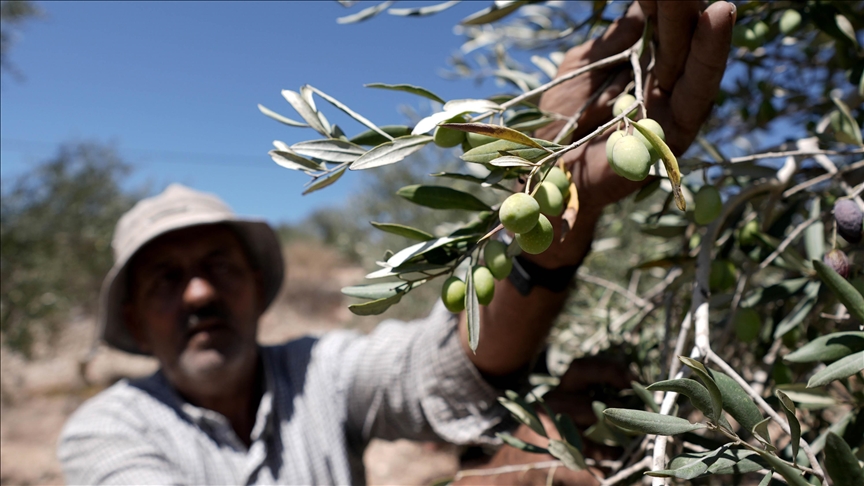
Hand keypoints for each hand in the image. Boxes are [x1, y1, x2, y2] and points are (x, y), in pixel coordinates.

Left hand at [537, 1, 735, 216]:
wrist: (544, 174)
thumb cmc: (560, 121)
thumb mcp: (582, 68)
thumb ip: (615, 40)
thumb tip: (646, 2)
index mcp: (639, 62)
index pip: (660, 21)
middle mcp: (662, 80)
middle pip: (681, 34)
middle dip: (683, 3)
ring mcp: (672, 104)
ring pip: (696, 55)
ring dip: (703, 16)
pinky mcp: (677, 132)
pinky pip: (698, 91)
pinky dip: (710, 54)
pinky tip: (719, 16)